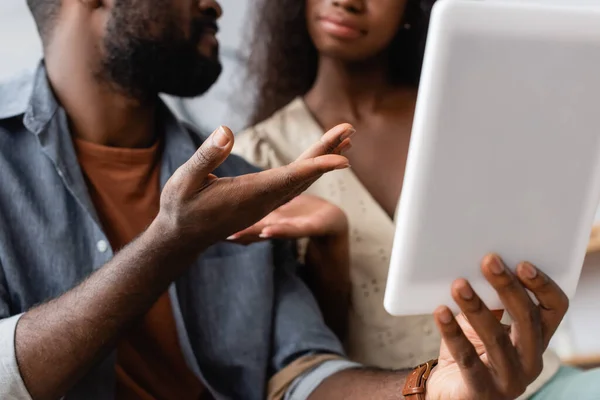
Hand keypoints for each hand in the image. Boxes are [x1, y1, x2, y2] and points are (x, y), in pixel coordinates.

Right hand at [154, 123, 354, 252]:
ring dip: (323, 158)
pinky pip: (294, 184)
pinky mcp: (263, 202)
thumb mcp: (184, 181)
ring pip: (302, 179)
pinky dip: (311, 169)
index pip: (290, 178)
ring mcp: (265, 203)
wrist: (182, 238)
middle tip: (349, 129)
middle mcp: (264, 200)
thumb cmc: (180, 208)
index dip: (316, 166)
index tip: (342, 158)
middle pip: (304, 175)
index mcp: (249, 194)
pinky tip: (319, 159)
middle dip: (328, 151)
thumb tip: (227, 131)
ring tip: (344, 138)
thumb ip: (205, 157)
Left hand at [426, 254, 568, 399]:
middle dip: (507, 287)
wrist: (453, 393)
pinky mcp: (483, 391)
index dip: (542, 286)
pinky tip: (441, 312)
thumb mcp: (485, 325)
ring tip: (458, 284)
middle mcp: (530, 360)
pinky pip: (467, 359)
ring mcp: (509, 378)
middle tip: (488, 261)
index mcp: (537, 339)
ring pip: (496, 339)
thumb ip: (490, 302)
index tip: (522, 263)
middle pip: (527, 320)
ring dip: (476, 307)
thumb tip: (482, 266)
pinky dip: (453, 333)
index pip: (554, 310)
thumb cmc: (472, 352)